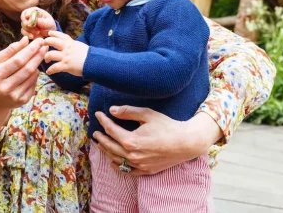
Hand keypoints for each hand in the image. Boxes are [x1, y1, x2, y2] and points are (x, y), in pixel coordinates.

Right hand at [0, 36, 46, 111]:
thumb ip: (12, 49)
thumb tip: (26, 39)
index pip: (18, 60)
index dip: (31, 50)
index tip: (39, 41)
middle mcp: (5, 87)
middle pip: (27, 69)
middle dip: (38, 56)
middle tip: (45, 47)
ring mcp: (15, 96)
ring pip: (32, 76)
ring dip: (37, 65)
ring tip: (38, 57)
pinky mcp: (22, 101)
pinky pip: (34, 84)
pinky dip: (35, 75)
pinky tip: (34, 71)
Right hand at [21, 7, 54, 38]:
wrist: (49, 32)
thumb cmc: (49, 24)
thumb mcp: (49, 22)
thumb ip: (44, 22)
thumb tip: (37, 21)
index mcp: (34, 11)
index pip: (27, 11)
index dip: (27, 15)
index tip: (28, 19)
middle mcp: (28, 16)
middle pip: (23, 19)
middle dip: (28, 25)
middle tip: (36, 29)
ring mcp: (26, 23)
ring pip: (23, 26)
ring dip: (29, 31)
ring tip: (38, 32)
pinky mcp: (26, 30)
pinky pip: (23, 32)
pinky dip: (27, 34)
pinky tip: (32, 36)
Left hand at [43, 31, 87, 76]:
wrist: (94, 62)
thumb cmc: (88, 55)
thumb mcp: (79, 46)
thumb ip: (72, 45)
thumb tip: (69, 45)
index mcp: (70, 43)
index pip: (60, 35)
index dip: (53, 33)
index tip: (49, 33)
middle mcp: (66, 48)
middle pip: (52, 41)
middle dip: (46, 42)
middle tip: (43, 45)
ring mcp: (65, 57)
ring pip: (50, 54)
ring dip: (46, 57)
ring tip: (46, 60)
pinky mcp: (66, 65)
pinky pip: (54, 67)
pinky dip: (50, 70)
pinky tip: (49, 72)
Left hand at [93, 107, 221, 175]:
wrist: (186, 143)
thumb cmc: (168, 126)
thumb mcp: (147, 114)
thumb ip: (128, 112)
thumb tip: (112, 110)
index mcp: (131, 141)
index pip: (111, 130)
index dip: (103, 121)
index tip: (98, 114)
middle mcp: (132, 155)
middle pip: (110, 146)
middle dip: (101, 138)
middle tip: (95, 132)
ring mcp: (139, 165)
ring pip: (116, 159)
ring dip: (106, 151)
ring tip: (101, 144)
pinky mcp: (146, 170)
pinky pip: (127, 171)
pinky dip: (118, 166)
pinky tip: (113, 162)